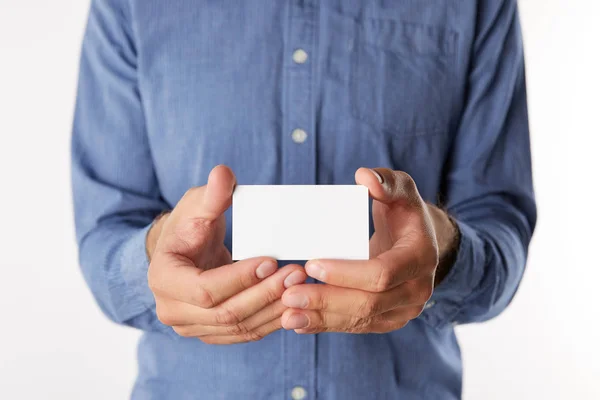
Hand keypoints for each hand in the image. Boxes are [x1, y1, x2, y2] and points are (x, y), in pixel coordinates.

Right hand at [148, 165, 306, 343]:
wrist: (182, 253)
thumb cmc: (188, 227)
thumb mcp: (197, 206)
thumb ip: (212, 194)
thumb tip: (224, 174)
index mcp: (163, 279)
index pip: (205, 289)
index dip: (240, 278)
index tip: (272, 261)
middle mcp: (172, 310)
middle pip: (226, 313)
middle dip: (265, 294)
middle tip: (297, 274)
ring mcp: (191, 327)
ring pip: (239, 327)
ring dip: (274, 309)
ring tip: (301, 286)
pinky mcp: (211, 333)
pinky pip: (244, 333)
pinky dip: (270, 320)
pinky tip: (293, 304)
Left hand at [280, 168, 456, 333]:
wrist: (419, 243)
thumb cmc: (404, 213)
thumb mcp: (401, 190)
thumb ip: (386, 181)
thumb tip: (365, 177)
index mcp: (421, 257)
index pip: (382, 273)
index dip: (346, 273)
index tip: (311, 265)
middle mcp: (417, 290)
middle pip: (369, 303)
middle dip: (327, 300)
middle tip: (289, 295)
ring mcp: (404, 310)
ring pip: (361, 320)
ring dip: (322, 318)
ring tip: (287, 314)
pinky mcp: (388, 320)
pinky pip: (357, 326)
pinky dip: (327, 325)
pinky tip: (300, 323)